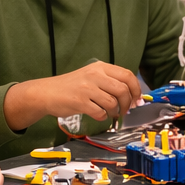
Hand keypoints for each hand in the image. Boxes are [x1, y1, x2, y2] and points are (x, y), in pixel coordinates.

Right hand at [3, 60, 142, 131]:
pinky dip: (102, 116)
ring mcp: (87, 88)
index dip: (136, 89)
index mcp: (100, 67)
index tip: (137, 100)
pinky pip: (100, 112)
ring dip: (115, 111)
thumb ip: (110, 82)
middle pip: (123, 89)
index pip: (127, 75)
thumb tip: (132, 96)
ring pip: (112, 102)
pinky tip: (98, 114)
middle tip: (125, 110)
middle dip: (127, 103)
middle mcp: (95, 75)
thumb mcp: (91, 76)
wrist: (47, 92)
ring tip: (111, 113)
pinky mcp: (79, 101)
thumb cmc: (72, 86)